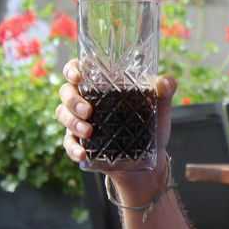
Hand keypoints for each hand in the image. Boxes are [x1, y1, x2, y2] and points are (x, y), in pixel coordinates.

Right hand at [55, 58, 176, 167]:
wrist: (150, 160)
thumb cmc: (152, 127)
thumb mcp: (160, 108)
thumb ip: (165, 91)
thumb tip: (164, 82)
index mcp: (103, 86)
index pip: (79, 69)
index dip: (72, 68)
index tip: (77, 75)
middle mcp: (88, 100)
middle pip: (66, 91)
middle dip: (72, 100)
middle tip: (88, 111)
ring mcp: (81, 121)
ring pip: (63, 114)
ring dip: (72, 122)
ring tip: (88, 132)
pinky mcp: (81, 142)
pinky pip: (68, 142)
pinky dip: (72, 148)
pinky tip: (82, 153)